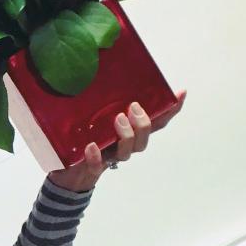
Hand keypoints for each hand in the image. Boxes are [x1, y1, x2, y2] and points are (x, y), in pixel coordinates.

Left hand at [47, 90, 187, 192]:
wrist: (66, 172)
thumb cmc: (85, 140)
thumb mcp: (96, 119)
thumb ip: (105, 103)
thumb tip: (106, 74)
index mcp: (129, 134)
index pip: (154, 124)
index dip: (169, 111)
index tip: (179, 94)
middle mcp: (123, 147)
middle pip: (142, 141)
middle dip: (142, 124)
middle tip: (133, 107)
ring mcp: (109, 158)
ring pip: (126, 152)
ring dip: (126, 136)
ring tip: (118, 119)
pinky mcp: (92, 168)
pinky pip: (98, 165)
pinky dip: (96, 156)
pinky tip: (91, 146)